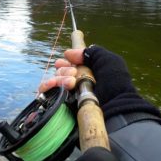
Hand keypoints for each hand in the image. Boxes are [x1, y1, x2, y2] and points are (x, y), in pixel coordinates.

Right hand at [39, 45, 160, 125]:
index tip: (65, 60)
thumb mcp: (108, 60)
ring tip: (70, 83)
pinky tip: (51, 85)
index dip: (65, 62)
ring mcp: (67, 96)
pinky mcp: (60, 106)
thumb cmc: (115, 84)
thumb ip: (90, 52)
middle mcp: (76, 84)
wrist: (114, 107)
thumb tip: (68, 53)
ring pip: (53, 81)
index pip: (68, 66)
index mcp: (86, 74)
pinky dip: (45, 86)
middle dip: (64, 70)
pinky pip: (46, 93)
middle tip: (73, 73)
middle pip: (60, 72)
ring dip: (59, 78)